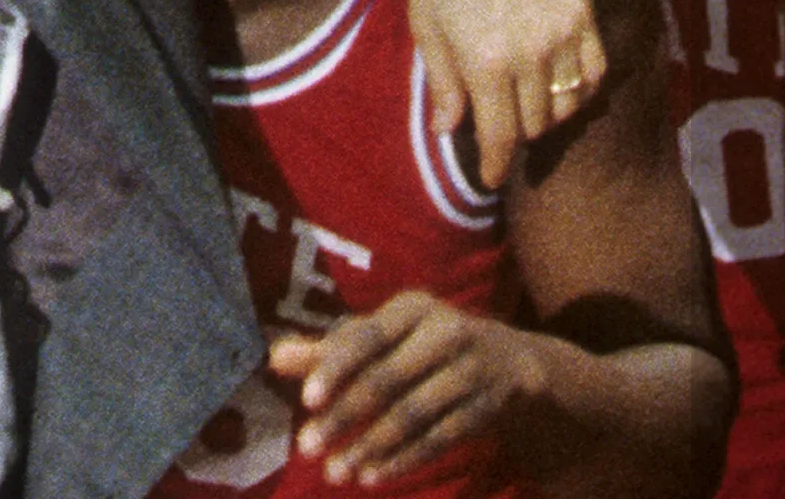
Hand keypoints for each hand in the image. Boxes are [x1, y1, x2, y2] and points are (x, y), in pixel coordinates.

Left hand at [270, 292, 544, 487]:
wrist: (510, 362)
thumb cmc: (423, 345)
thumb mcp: (384, 338)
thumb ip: (330, 350)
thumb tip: (275, 359)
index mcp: (412, 308)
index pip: (367, 338)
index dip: (337, 367)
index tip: (306, 400)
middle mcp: (446, 332)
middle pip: (387, 380)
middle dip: (344, 417)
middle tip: (307, 447)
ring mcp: (470, 371)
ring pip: (413, 414)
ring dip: (370, 446)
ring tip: (335, 472)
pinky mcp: (486, 408)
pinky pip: (439, 438)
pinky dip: (404, 460)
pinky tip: (372, 477)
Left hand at [411, 0, 605, 184]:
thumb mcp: (428, 26)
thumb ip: (442, 83)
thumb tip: (447, 131)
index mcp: (484, 63)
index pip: (499, 136)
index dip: (495, 165)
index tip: (492, 179)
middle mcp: (529, 56)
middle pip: (533, 125)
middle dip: (514, 135)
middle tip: (502, 129)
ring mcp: (563, 35)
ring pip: (566, 104)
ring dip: (546, 116)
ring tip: (527, 107)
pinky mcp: (585, 14)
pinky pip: (594, 74)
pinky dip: (579, 90)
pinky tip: (561, 86)